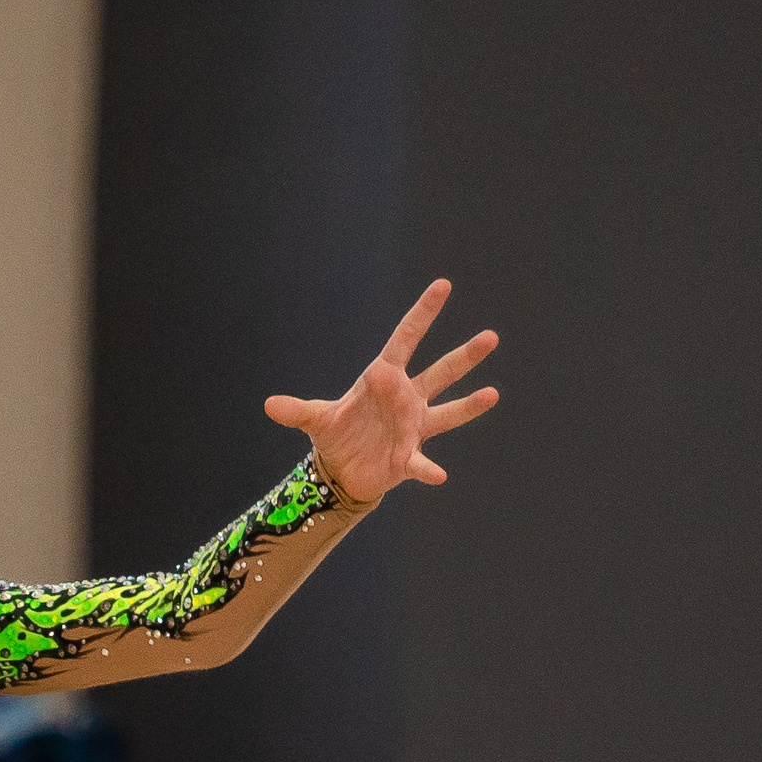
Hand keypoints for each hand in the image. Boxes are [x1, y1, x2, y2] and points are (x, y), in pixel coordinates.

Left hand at [265, 279, 499, 503]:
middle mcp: (406, 397)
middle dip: (465, 357)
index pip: (406, 338)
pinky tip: (438, 475)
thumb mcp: (315, 419)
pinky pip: (421, 462)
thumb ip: (296, 410)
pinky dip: (427, 469)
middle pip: (441, 372)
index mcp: (383, 378)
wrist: (344, 471)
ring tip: (493, 394)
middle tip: (491, 337)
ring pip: (447, 411)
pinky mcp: (409, 456)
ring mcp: (413, 426)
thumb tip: (269, 405)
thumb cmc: (337, 435)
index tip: (443, 285)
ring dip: (469, 405)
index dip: (423, 313)